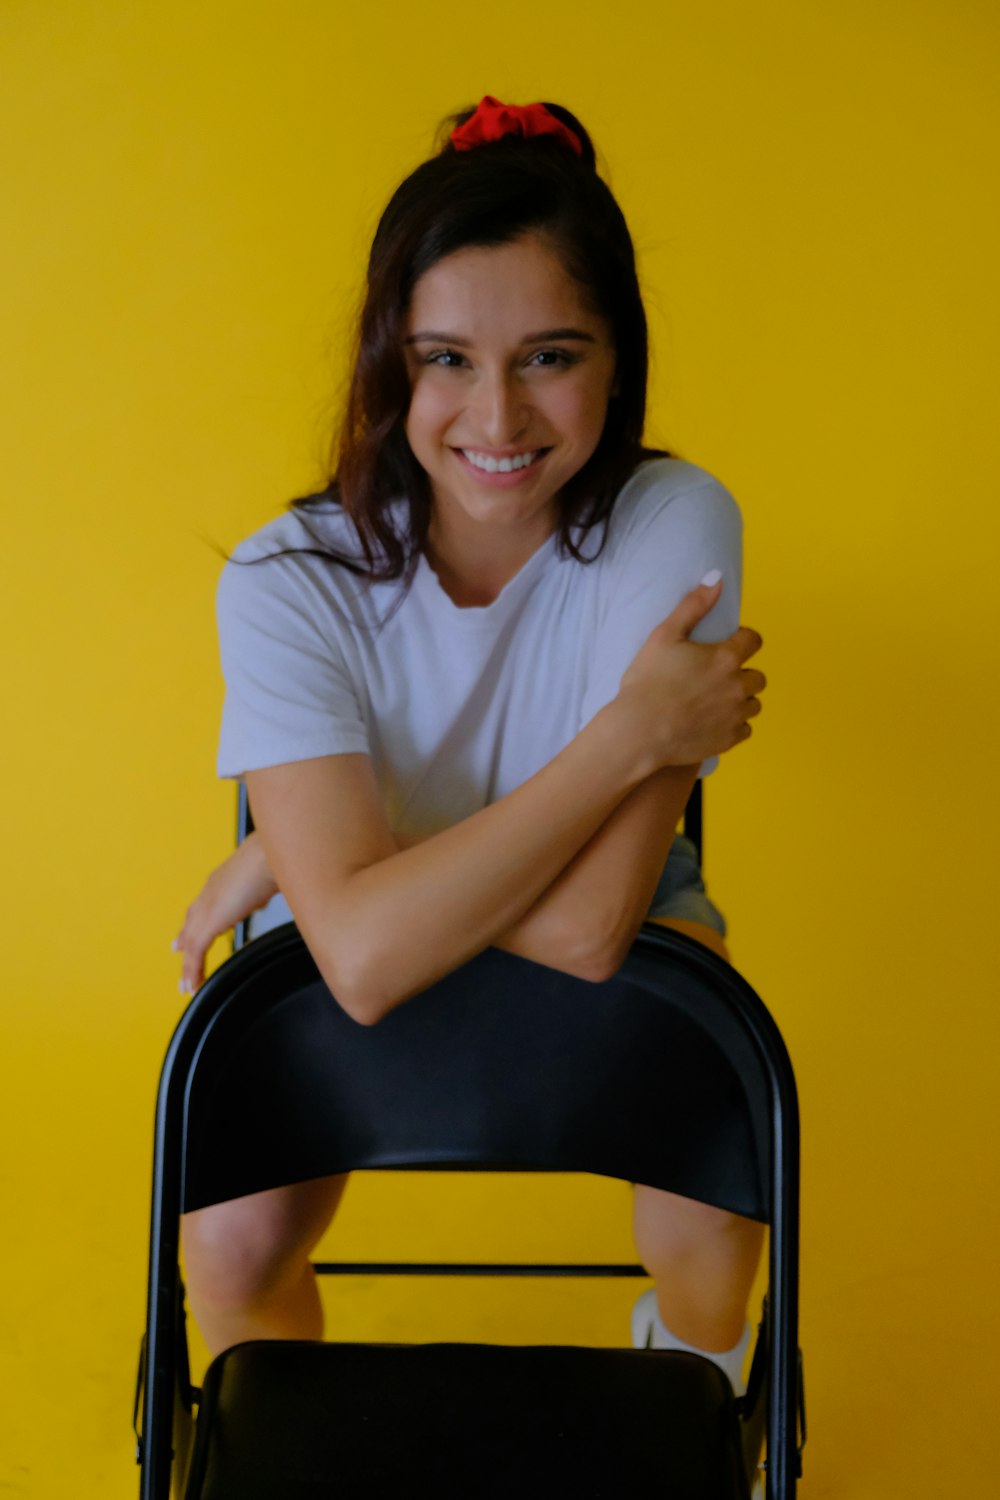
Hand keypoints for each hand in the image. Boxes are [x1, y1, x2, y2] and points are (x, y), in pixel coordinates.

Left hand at [172, 831, 278, 995]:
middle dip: (185, 942)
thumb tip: (292, 889)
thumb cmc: (278, 858)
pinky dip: (194, 970)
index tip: (187, 934)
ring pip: (191, 941)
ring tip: (188, 985)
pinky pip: (195, 952)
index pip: (203, 904)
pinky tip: (195, 984)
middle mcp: (210, 892)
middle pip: (191, 922)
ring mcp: (207, 907)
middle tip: (177, 955)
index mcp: (223, 880)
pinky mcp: (208, 923)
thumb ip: (275, 885)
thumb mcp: (276, 874)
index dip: (195, 920)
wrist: (269, 856)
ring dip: (188, 964)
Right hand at [617, 578, 764, 767]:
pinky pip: (745, 729)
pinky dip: (733, 725)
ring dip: (740, 700)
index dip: (741, 641)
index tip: (725, 646)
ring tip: (714, 701)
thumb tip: (717, 578)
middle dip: (742, 674)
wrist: (639, 731)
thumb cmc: (648, 681)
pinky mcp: (729, 740)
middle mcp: (737, 686)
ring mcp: (735, 715)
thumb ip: (694, 605)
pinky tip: (712, 721)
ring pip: (753, 704)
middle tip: (715, 677)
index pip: (754, 640)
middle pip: (758, 676)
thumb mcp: (664, 635)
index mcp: (726, 658)